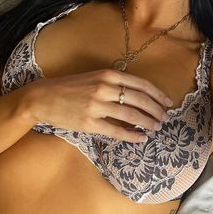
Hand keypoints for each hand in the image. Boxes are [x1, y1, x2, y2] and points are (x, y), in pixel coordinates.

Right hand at [26, 69, 173, 141]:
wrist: (44, 97)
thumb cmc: (70, 86)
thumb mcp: (94, 76)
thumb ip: (115, 83)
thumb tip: (138, 95)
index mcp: (108, 75)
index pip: (141, 84)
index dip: (157, 94)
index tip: (167, 102)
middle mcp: (105, 88)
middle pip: (140, 100)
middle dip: (156, 110)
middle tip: (165, 118)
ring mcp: (97, 106)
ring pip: (131, 115)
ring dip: (148, 123)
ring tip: (156, 128)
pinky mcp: (90, 123)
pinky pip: (116, 131)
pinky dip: (132, 135)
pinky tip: (140, 138)